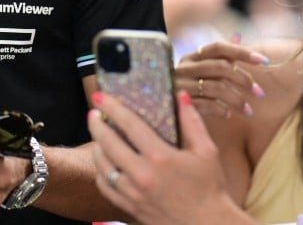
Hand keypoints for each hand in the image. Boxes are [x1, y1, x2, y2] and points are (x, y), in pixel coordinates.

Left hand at [88, 90, 250, 224]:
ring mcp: (133, 193)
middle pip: (108, 144)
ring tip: (98, 136)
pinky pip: (106, 188)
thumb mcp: (207, 151)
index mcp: (160, 157)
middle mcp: (142, 175)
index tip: (101, 96)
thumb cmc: (209, 188)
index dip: (112, 107)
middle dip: (96, 125)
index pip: (129, 125)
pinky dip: (101, 172)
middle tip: (93, 113)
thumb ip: (192, 121)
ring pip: (103, 166)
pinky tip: (104, 164)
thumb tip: (180, 96)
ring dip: (97, 147)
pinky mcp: (130, 208)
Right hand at [174, 40, 268, 118]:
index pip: (219, 47)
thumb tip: (238, 36)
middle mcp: (184, 67)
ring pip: (216, 87)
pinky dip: (220, 109)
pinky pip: (205, 104)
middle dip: (244, 79)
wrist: (155, 108)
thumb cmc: (185, 87)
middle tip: (260, 93)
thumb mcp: (198, 69)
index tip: (264, 61)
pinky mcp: (177, 104)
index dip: (242, 52)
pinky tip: (229, 114)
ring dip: (237, 100)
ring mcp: (180, 85)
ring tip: (249, 111)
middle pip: (221, 67)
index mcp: (192, 56)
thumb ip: (218, 57)